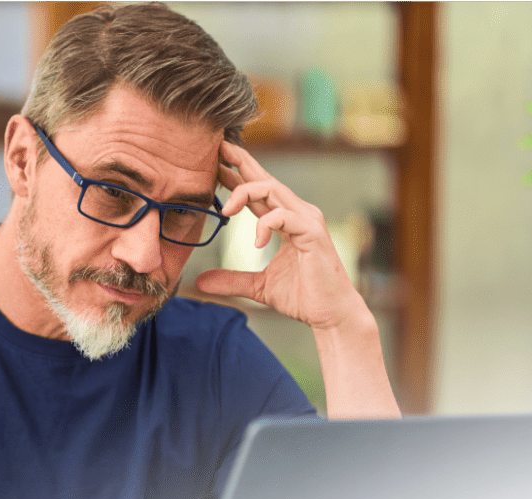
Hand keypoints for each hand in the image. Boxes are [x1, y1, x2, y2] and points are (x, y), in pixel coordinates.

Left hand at [196, 141, 365, 330]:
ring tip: (225, 207)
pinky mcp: (313, 233)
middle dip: (241, 163)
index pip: (259, 191)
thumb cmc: (302, 297)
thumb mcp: (258, 287)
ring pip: (273, 189)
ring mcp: (307, 220)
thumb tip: (200, 281)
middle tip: (218, 149)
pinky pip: (284, 217)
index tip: (215, 164)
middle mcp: (297, 213)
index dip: (238, 175)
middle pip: (265, 179)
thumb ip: (231, 279)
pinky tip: (255, 242)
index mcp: (285, 220)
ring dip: (245, 191)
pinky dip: (265, 225)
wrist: (330, 315)